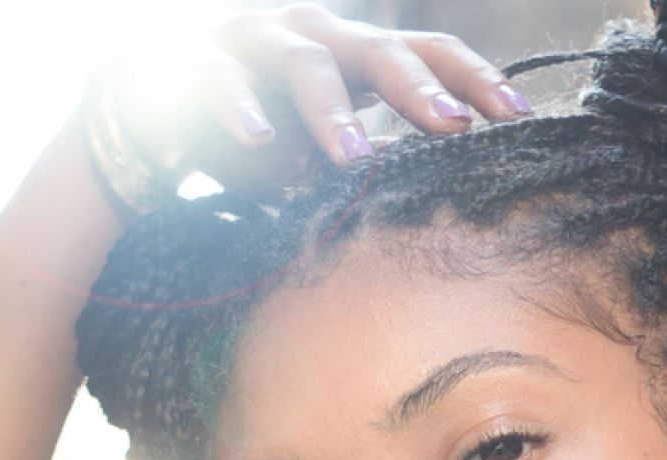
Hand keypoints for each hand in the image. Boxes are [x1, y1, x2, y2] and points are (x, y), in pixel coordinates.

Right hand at [92, 3, 530, 204]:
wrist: (148, 113)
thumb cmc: (252, 137)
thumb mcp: (319, 158)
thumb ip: (366, 173)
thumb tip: (426, 218)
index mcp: (354, 53)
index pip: (426, 53)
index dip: (473, 78)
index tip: (518, 116)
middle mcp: (313, 34)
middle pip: (379, 49)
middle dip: (418, 88)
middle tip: (453, 127)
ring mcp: (253, 40)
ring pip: (304, 63)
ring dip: (329, 112)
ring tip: (351, 157)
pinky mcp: (194, 59)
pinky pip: (219, 78)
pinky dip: (238, 108)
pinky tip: (255, 141)